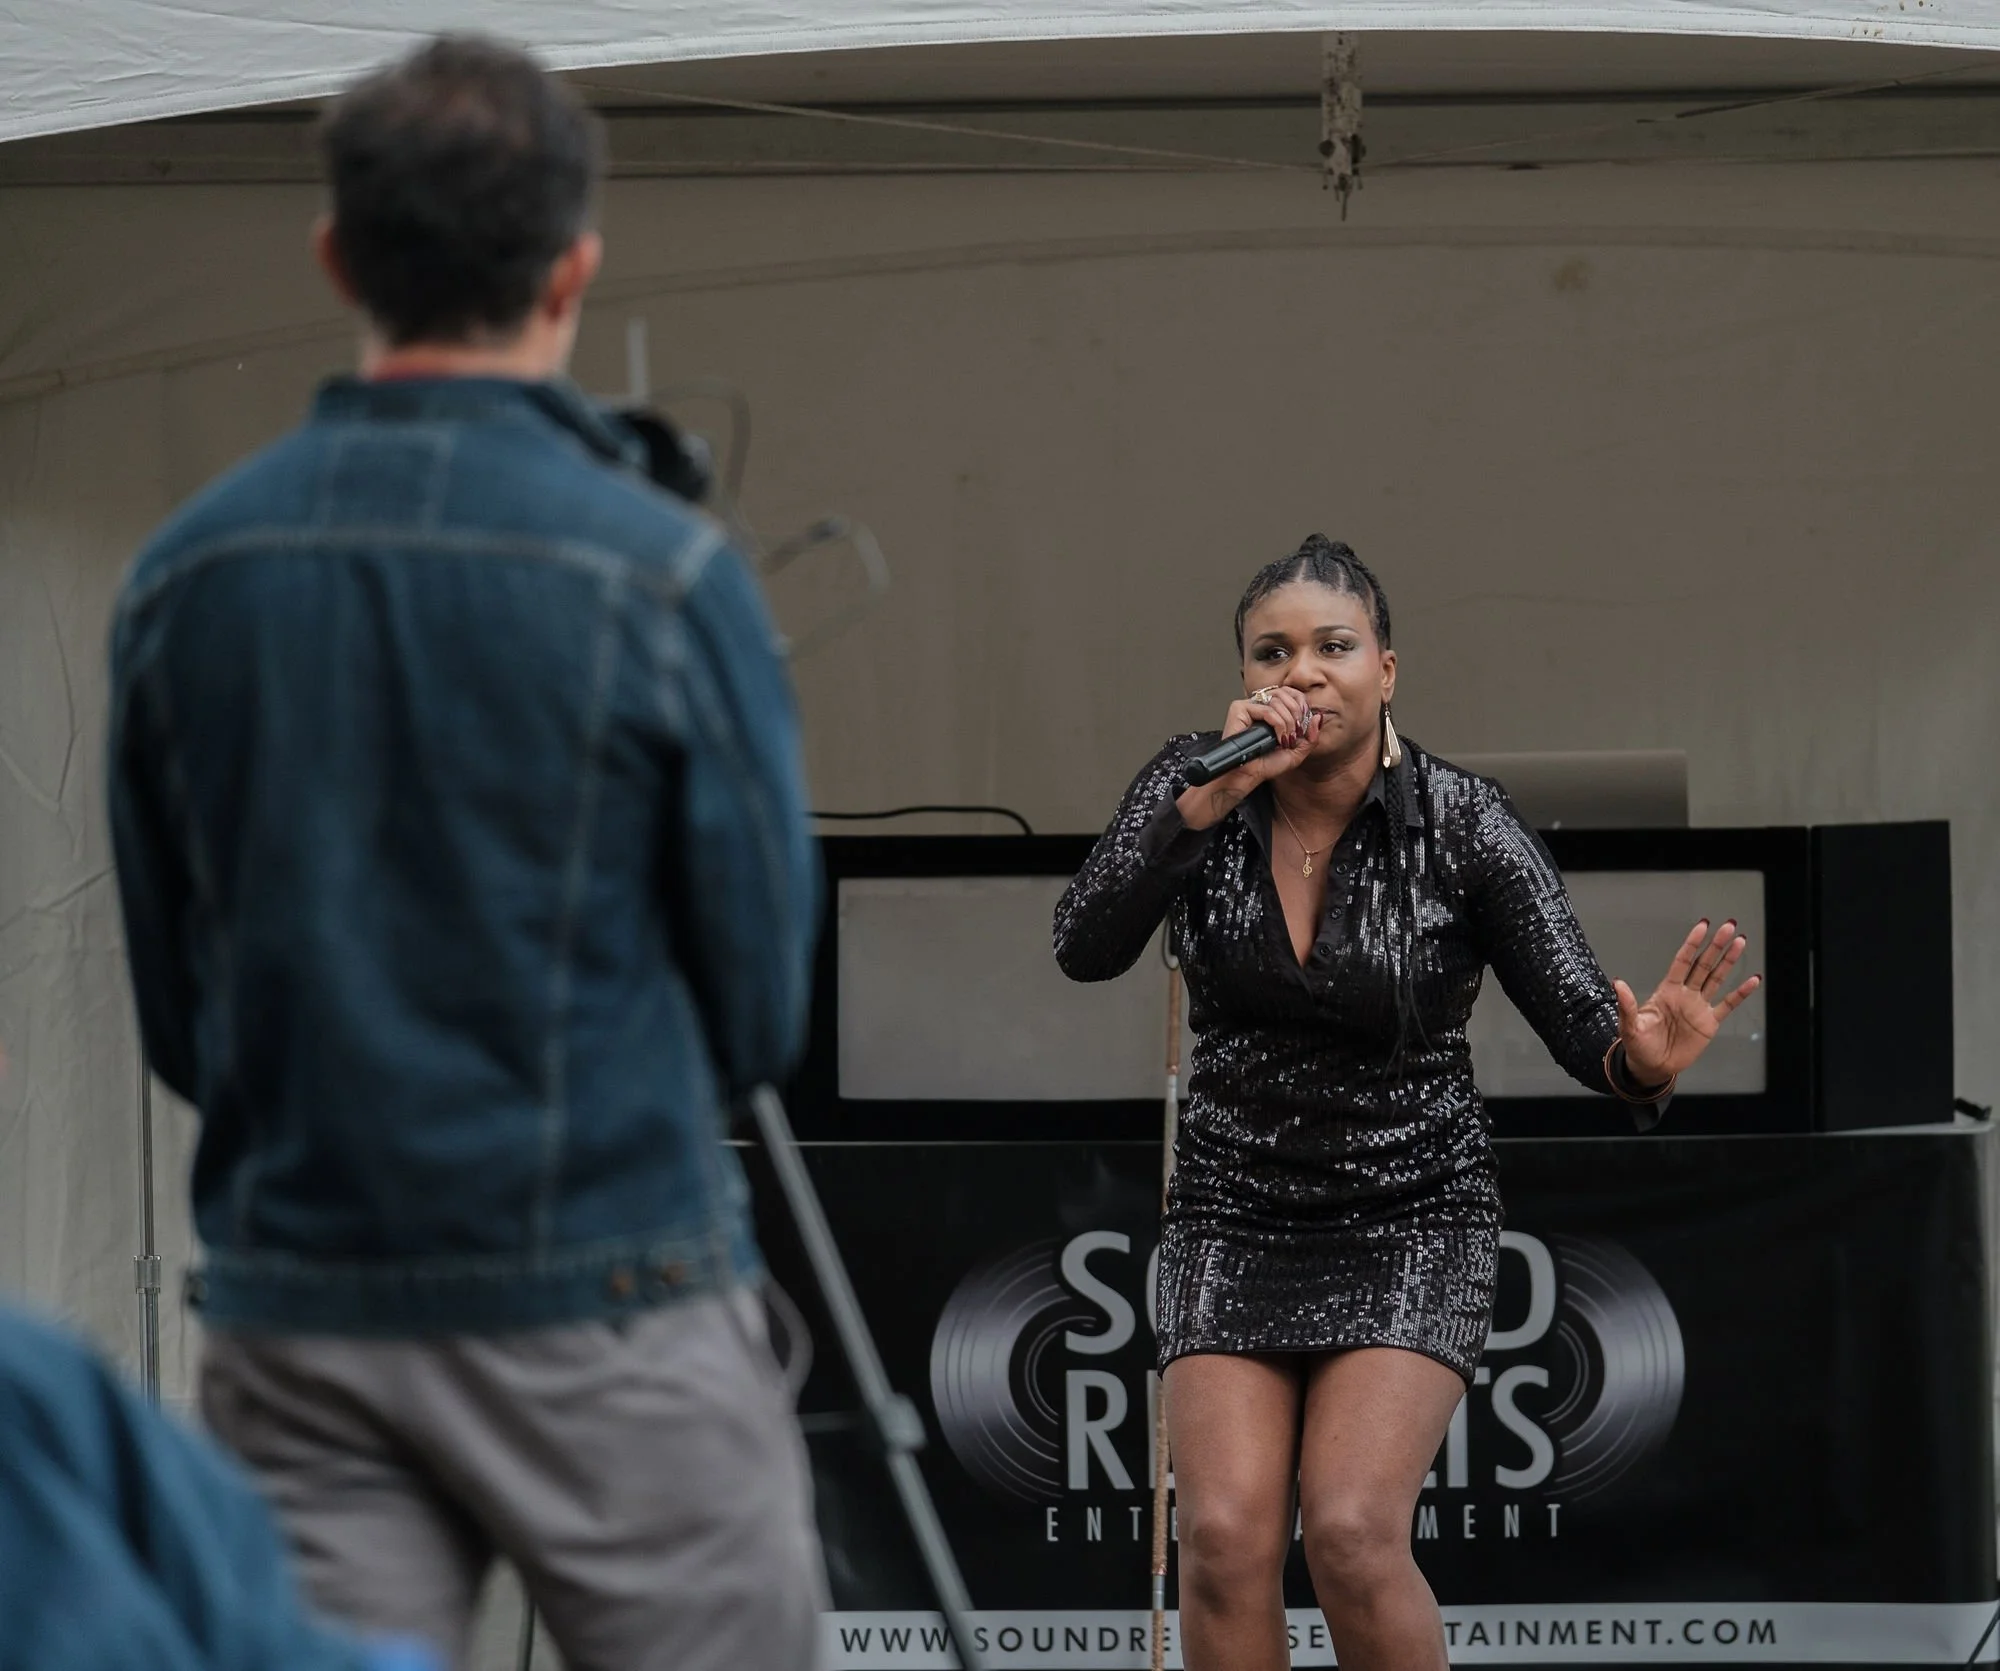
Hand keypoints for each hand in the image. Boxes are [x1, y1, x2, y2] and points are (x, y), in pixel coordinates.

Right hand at [1178, 687, 1320, 828]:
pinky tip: (1277, 739)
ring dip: (1288, 723)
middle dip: (1296, 715)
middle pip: (1286, 694)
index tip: (1303, 725)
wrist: (1248, 776)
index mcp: (1271, 709)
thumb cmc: (1266, 765)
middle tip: (1295, 735)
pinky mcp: (1239, 709)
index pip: (1291, 692)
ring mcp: (1249, 705)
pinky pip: (1267, 710)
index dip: (1302, 704)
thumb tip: (1318, 716)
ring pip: (1278, 701)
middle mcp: (1259, 704)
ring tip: (1285, 740)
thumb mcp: (1297, 752)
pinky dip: (1277, 724)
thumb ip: (1311, 736)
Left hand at [1615, 919, 1760, 1085]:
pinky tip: (1754, 980)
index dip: (1692, 944)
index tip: (1703, 926)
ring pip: (1717, 978)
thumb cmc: (1638, 1044)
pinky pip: (1728, 1004)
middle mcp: (1685, 994)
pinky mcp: (1710, 1023)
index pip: (1682, 961)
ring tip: (1741, 942)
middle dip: (1716, 945)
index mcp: (1667, 990)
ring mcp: (1699, 1007)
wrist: (1652, 1066)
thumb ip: (1627, 1004)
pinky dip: (1741, 993)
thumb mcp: (1629, 1025)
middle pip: (1703, 965)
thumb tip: (1618, 982)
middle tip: (1729, 926)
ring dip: (1729, 961)